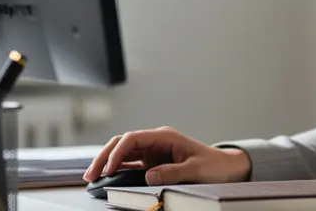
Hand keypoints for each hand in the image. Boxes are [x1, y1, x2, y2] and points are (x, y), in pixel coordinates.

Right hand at [83, 126, 251, 185]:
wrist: (224, 167)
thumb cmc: (213, 165)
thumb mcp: (196, 169)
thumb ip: (173, 172)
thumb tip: (149, 176)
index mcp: (165, 136)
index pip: (133, 138)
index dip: (118, 152)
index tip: (110, 168)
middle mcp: (155, 141)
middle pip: (122, 144)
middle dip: (104, 156)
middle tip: (91, 173)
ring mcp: (152, 152)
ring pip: (122, 153)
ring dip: (107, 163)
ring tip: (92, 177)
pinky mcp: (152, 163)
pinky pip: (130, 165)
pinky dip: (117, 171)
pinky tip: (106, 178)